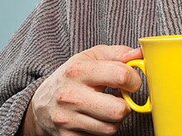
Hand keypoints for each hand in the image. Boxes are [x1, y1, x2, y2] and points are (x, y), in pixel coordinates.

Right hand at [22, 44, 142, 135]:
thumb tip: (140, 53)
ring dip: (115, 119)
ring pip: (111, 128)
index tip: (131, 81)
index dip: (134, 79)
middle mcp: (71, 96)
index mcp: (79, 71)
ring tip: (106, 107)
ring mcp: (67, 119)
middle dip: (126, 105)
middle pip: (118, 110)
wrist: (41, 105)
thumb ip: (119, 53)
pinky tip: (95, 118)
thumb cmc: (73, 77)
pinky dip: (102, 129)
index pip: (121, 76)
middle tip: (120, 98)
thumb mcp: (92, 57)